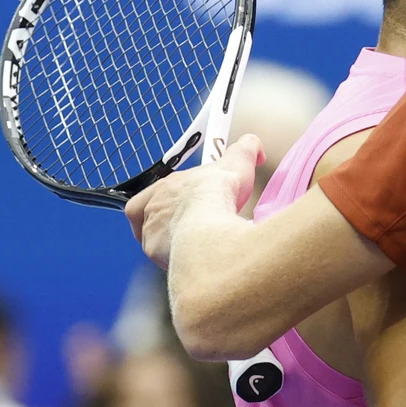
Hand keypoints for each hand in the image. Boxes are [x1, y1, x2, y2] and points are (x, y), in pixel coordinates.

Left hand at [124, 135, 264, 268]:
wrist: (207, 223)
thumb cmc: (217, 193)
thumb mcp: (238, 161)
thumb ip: (246, 149)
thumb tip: (253, 145)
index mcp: (166, 186)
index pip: (155, 192)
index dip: (170, 199)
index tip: (186, 204)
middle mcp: (154, 208)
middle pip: (151, 217)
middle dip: (169, 223)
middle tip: (190, 228)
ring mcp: (152, 232)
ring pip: (154, 240)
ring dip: (170, 243)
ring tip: (191, 248)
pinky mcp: (156, 253)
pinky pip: (161, 259)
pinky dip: (175, 260)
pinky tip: (192, 260)